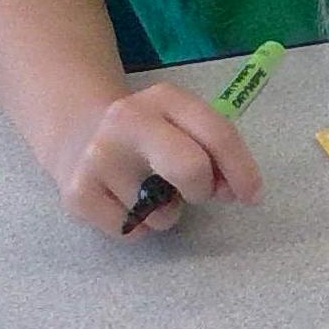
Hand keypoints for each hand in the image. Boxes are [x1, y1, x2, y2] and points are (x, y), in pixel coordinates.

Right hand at [47, 80, 262, 237]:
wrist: (76, 133)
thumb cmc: (149, 136)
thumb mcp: (181, 126)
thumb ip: (213, 151)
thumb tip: (231, 190)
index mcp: (165, 98)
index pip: (216, 133)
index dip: (242, 170)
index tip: (251, 195)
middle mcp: (128, 120)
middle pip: (190, 168)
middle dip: (203, 190)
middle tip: (196, 193)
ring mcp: (99, 156)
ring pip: (161, 213)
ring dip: (165, 211)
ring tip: (146, 189)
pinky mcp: (79, 193)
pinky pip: (132, 230)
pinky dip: (137, 225)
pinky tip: (122, 200)